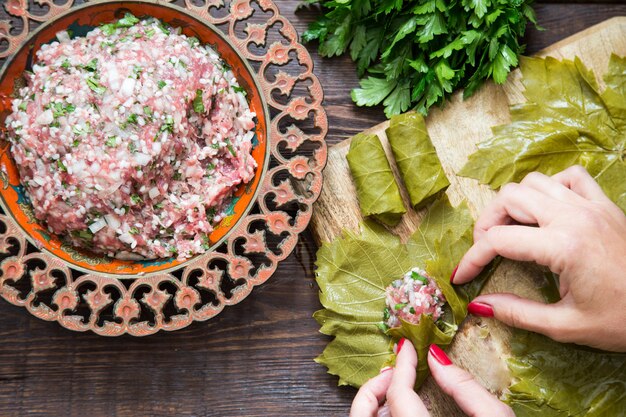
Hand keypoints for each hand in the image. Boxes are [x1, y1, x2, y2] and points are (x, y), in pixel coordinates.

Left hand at [350, 339, 512, 416]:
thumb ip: (465, 388)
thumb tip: (437, 359)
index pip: (398, 395)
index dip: (402, 365)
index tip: (406, 348)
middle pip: (364, 416)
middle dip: (376, 388)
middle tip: (395, 370)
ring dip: (377, 404)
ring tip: (396, 388)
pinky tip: (400, 411)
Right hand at [452, 166, 625, 351]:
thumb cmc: (623, 321)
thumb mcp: (566, 326)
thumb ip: (517, 313)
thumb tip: (480, 305)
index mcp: (562, 246)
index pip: (498, 241)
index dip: (471, 258)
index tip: (461, 276)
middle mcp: (573, 217)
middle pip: (509, 198)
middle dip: (486, 224)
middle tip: (485, 251)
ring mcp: (591, 206)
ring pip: (534, 182)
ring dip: (513, 204)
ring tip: (511, 229)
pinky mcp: (605, 204)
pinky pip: (569, 177)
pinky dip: (550, 188)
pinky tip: (547, 211)